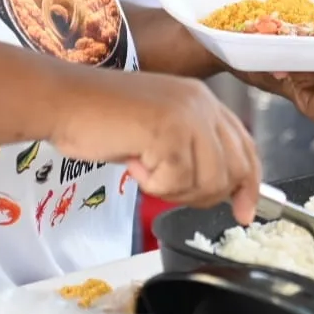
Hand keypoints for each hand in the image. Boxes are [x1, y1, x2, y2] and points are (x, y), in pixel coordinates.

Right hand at [53, 69, 260, 223]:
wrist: (63, 101)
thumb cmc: (101, 118)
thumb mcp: (159, 132)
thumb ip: (192, 152)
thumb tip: (222, 190)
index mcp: (203, 101)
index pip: (246, 147)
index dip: (250, 184)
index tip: (245, 212)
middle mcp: (202, 104)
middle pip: (234, 171)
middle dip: (203, 195)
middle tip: (166, 187)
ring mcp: (189, 116)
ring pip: (210, 181)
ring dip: (174, 189)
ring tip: (145, 169)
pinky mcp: (170, 131)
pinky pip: (177, 181)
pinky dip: (152, 184)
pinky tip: (134, 162)